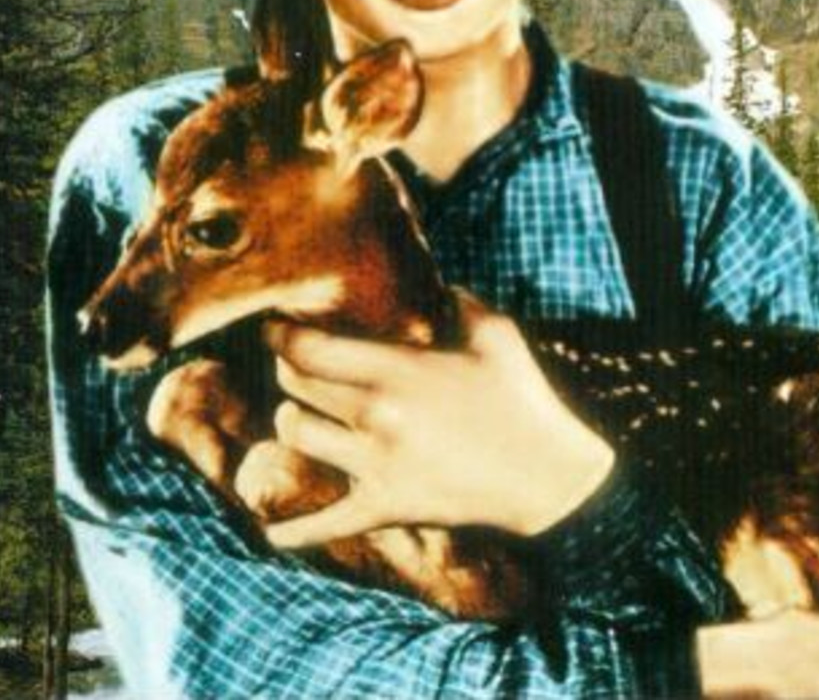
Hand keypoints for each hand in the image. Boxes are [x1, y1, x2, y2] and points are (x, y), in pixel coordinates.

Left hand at [259, 292, 614, 548]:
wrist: (547, 476)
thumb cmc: (522, 398)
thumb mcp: (495, 334)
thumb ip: (460, 300)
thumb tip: (439, 284)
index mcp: (396, 369)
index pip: (309, 348)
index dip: (280, 336)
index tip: (273, 329)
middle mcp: (374, 414)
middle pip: (295, 386)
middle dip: (288, 372)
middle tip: (293, 367)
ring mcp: (373, 464)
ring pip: (296, 438)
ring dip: (292, 424)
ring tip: (299, 418)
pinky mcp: (384, 507)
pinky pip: (322, 524)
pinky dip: (292, 532)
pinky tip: (272, 534)